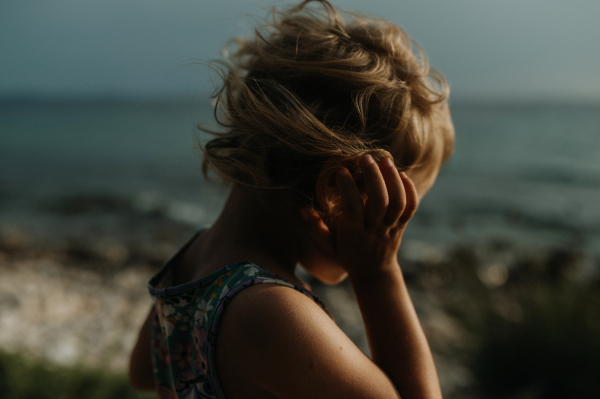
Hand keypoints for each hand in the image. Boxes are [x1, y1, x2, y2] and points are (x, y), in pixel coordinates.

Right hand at [300, 154, 417, 279]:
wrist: (373, 272)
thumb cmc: (346, 255)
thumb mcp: (326, 247)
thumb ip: (314, 229)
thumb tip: (303, 209)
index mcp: (354, 234)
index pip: (352, 208)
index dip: (347, 188)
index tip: (340, 171)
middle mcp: (374, 230)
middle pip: (379, 202)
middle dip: (374, 177)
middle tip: (365, 158)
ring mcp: (391, 227)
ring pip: (398, 203)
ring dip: (393, 179)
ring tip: (385, 160)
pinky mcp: (402, 225)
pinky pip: (411, 208)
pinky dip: (409, 190)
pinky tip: (402, 174)